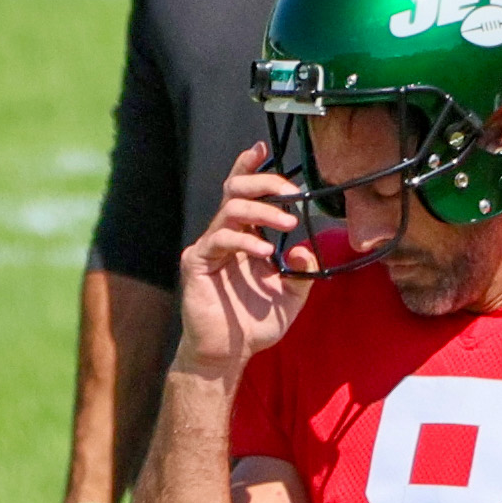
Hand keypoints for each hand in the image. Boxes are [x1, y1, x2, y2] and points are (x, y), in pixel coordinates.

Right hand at [175, 143, 316, 377]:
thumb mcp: (290, 298)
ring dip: (263, 210)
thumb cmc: (253, 326)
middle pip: (236, 190)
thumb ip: (302, 274)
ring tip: (288, 223)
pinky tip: (265, 254)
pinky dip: (245, 241)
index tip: (263, 148)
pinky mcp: (197, 263)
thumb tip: (304, 247)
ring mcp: (209, 248)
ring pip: (231, 209)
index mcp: (244, 238)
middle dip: (263, 182)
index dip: (250, 168)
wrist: (226, 354)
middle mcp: (225, 236)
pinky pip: (220, 239)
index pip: (244, 194)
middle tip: (290, 191)